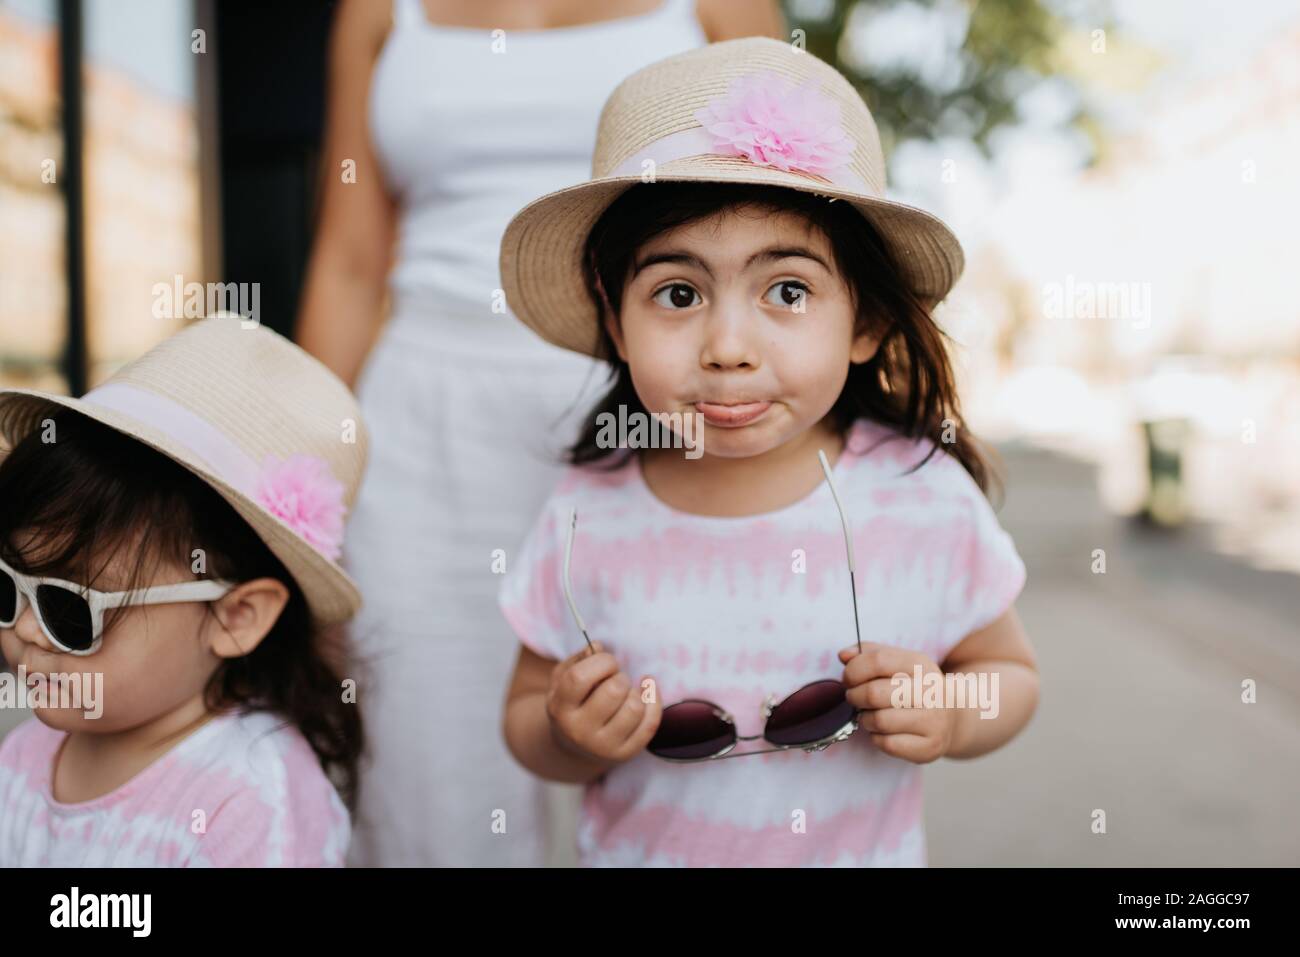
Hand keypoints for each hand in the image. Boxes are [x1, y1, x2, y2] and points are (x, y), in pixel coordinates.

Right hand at [546, 641, 661, 764]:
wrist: (573, 747)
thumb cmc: (572, 703)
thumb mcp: (563, 680)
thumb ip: (578, 659)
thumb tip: (596, 647)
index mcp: (560, 708)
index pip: (579, 678)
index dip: (600, 661)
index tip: (607, 662)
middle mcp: (579, 731)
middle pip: (613, 691)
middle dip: (620, 676)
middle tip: (616, 679)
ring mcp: (602, 746)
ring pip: (634, 707)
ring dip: (635, 691)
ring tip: (626, 691)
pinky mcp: (624, 754)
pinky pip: (650, 724)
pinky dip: (653, 702)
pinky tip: (646, 692)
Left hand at [839, 643, 955, 763]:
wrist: (951, 719)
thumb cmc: (913, 688)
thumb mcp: (897, 664)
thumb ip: (869, 654)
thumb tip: (844, 655)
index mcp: (921, 665)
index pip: (878, 661)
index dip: (854, 670)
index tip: (848, 678)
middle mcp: (932, 691)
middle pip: (874, 693)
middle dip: (855, 696)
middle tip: (854, 698)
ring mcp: (934, 721)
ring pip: (879, 720)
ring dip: (865, 719)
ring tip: (870, 715)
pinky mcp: (930, 747)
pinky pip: (887, 744)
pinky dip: (876, 738)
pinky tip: (883, 731)